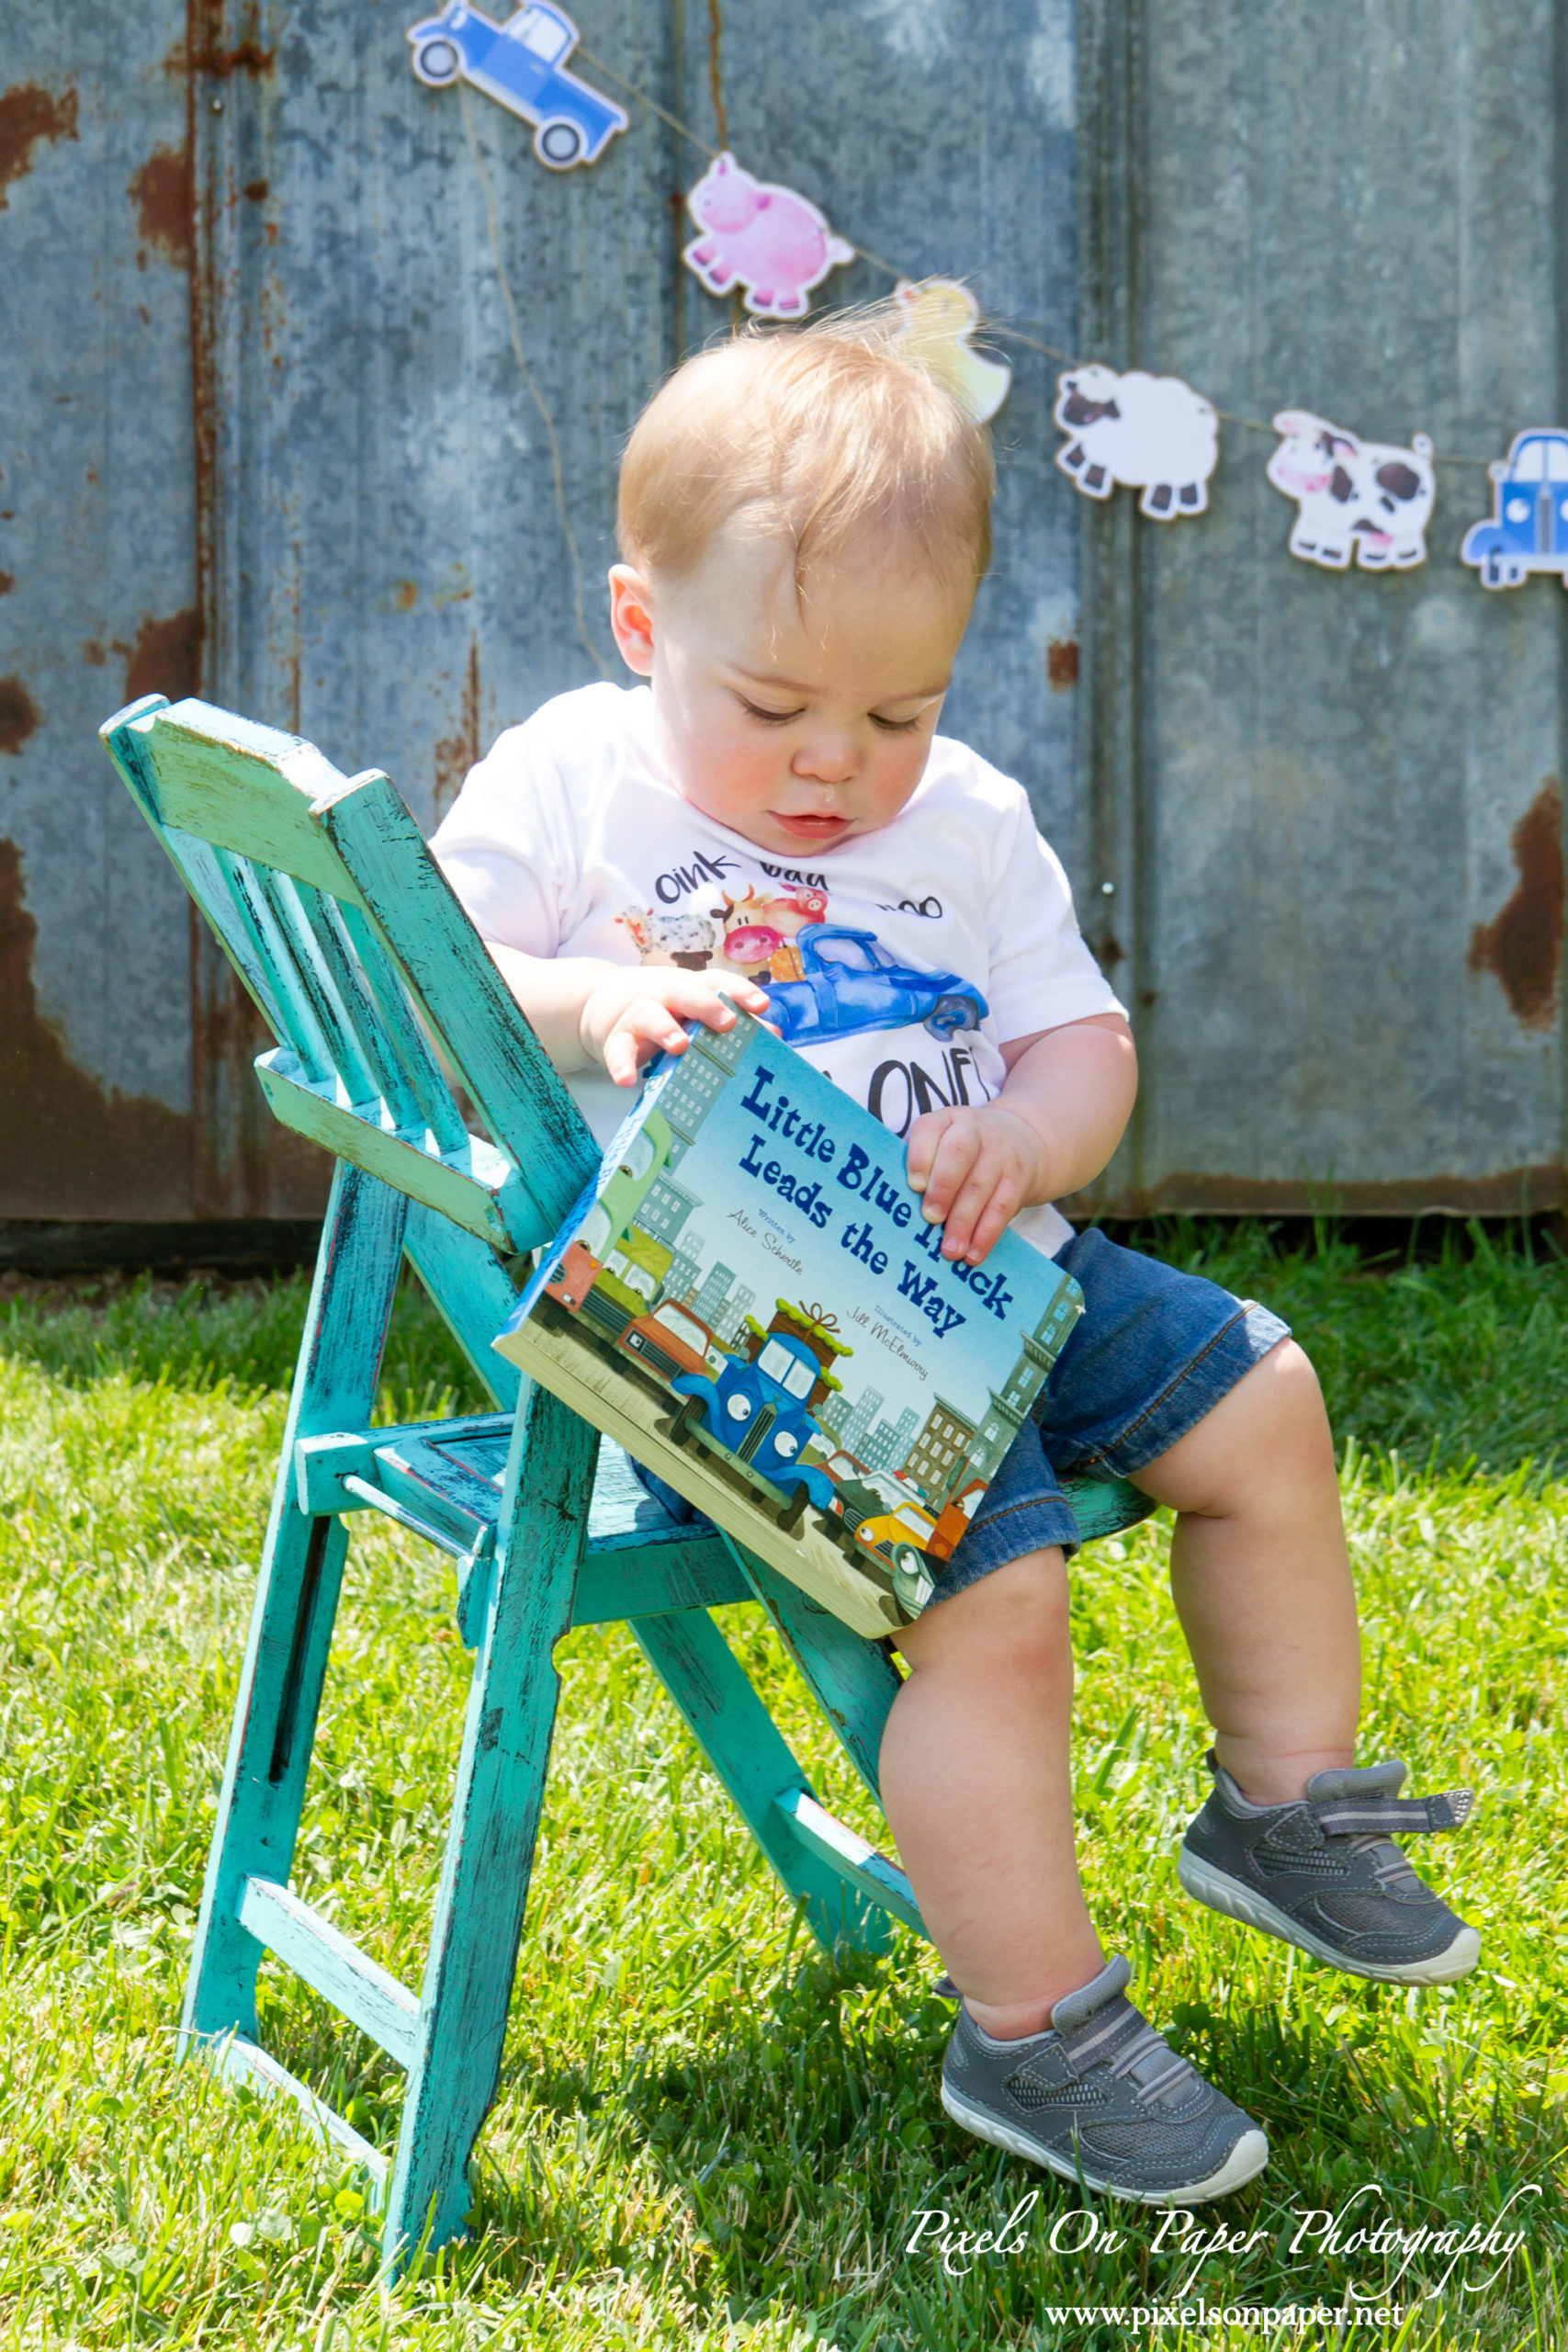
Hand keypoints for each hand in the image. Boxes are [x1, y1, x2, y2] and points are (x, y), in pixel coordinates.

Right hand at [580, 966, 772, 1086]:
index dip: (741, 992)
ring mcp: (641, 1016)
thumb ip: (736, 1026)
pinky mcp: (618, 1039)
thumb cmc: (673, 1014)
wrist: (611, 1006)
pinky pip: (619, 1051)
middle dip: (707, 1005)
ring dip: (666, 1029)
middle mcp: (667, 996)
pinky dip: (622, 1065)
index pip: (719, 982)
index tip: (762, 1005)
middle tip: (727, 1022)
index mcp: (693, 989)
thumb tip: (775, 1036)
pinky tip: (627, 1081)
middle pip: (686, 992)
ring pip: (651, 1016)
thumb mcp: (700, 1016)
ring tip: (680, 1046)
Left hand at [904, 1102, 1045, 1264]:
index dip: (921, 1157)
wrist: (1021, 1139)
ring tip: (949, 1251)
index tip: (914, 1186)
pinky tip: (973, 1254)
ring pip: (980, 1186)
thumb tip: (894, 1208)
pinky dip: (986, 1234)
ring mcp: (1000, 1154)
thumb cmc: (961, 1151)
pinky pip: (1003, 1207)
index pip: (930, 1129)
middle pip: (959, 1153)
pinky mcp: (1017, 1180)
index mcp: (945, 1121)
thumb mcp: (941, 1143)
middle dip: (943, 1188)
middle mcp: (974, 1131)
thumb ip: (919, 1167)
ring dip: (963, 1222)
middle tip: (931, 1219)